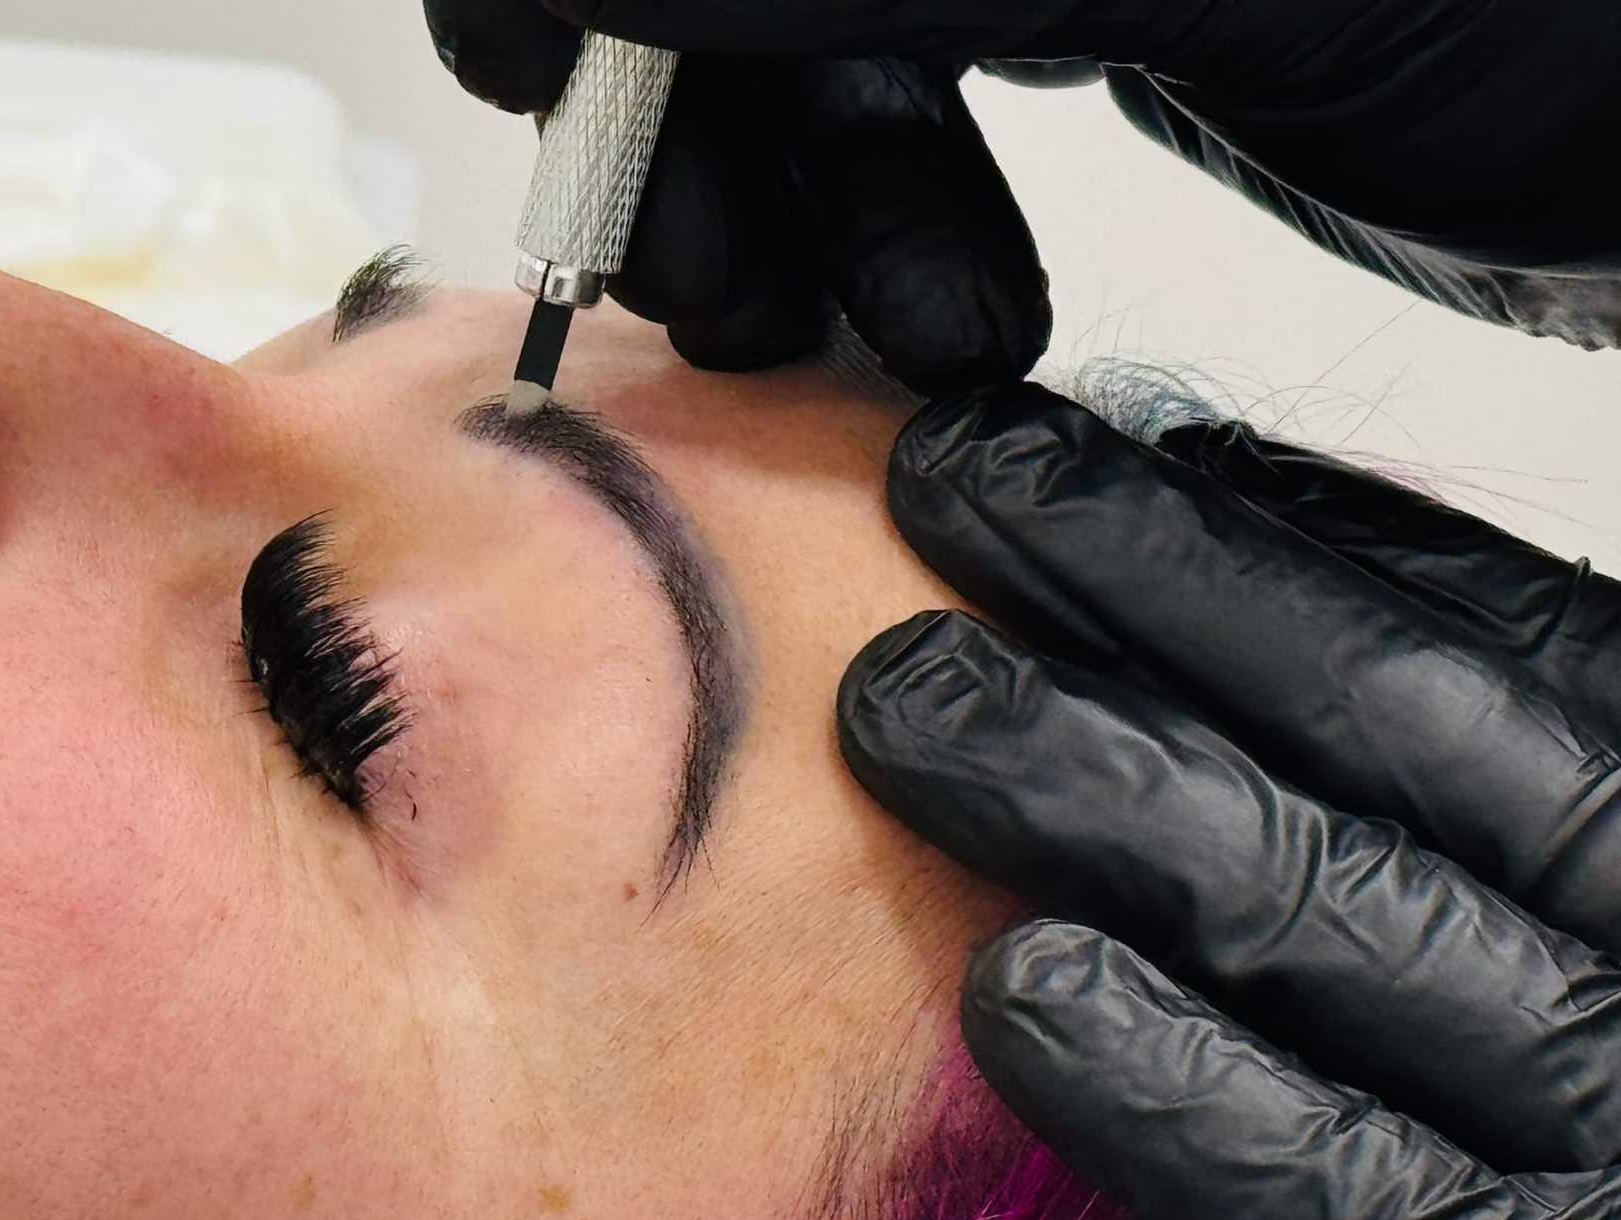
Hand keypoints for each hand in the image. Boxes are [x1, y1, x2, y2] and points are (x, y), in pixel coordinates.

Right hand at [429, 0, 1620, 353]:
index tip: (544, 97)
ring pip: (793, 51)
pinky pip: (894, 107)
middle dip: (688, 124)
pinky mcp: (1068, 1)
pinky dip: (886, 232)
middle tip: (721, 287)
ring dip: (795, 215)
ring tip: (875, 340)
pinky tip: (946, 318)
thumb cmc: (1541, 5)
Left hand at [837, 382, 1620, 1219]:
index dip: (1293, 538)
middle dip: (1152, 588)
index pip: (1512, 646)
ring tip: (904, 700)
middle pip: (1395, 732)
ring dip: (1096, 788)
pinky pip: (1348, 1207)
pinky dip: (1180, 1093)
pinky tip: (1018, 987)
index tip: (1117, 465)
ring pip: (1332, 920)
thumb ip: (1496, 784)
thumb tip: (1269, 556)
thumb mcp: (1599, 885)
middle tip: (952, 489)